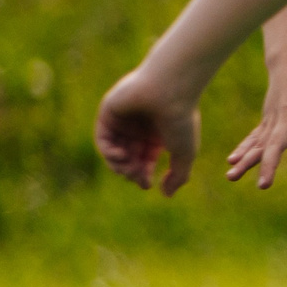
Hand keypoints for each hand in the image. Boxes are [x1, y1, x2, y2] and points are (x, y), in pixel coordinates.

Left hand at [95, 68, 200, 195]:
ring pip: (114, 151)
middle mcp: (139, 128)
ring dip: (119, 165)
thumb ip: (178, 177)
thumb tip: (166, 195)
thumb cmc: (181, 121)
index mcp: (158, 136)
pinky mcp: (108, 113)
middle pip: (129, 158)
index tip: (147, 185)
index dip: (144, 175)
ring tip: (128, 167)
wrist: (170, 91)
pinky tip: (120, 155)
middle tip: (137, 177)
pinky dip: (108, 151)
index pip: (145, 161)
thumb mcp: (184, 155)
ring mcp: (123, 121)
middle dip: (132, 172)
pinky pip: (103, 139)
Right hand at [224, 61, 286, 189]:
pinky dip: (243, 149)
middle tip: (263, 186)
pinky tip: (232, 162)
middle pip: (277, 143)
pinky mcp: (266, 119)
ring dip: (246, 160)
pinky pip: (254, 137)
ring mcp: (273, 117)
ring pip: (259, 142)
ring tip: (231, 177)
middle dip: (269, 164)